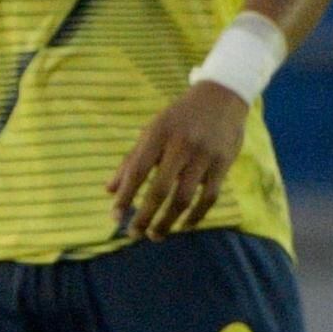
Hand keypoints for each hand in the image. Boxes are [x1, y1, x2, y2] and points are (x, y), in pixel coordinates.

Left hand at [108, 80, 247, 238]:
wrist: (222, 96)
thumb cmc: (179, 118)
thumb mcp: (151, 131)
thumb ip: (130, 160)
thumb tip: (109, 191)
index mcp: (157, 135)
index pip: (136, 171)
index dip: (125, 197)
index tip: (114, 218)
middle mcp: (180, 145)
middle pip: (160, 189)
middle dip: (145, 216)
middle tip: (134, 234)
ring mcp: (204, 155)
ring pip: (184, 198)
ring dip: (168, 222)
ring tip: (156, 235)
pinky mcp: (224, 163)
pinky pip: (209, 197)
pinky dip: (196, 216)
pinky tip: (184, 226)